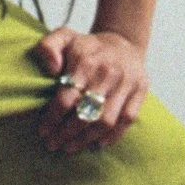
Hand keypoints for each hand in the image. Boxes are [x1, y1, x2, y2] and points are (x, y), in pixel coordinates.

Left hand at [34, 27, 148, 152]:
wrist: (123, 42)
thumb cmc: (86, 46)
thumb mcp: (63, 37)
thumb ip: (48, 47)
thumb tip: (51, 69)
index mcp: (86, 60)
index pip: (67, 98)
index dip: (53, 118)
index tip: (43, 131)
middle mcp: (107, 73)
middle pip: (85, 113)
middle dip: (66, 133)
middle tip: (53, 144)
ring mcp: (126, 83)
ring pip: (105, 121)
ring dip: (86, 139)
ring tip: (69, 147)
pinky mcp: (140, 91)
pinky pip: (127, 119)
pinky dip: (112, 136)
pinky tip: (96, 144)